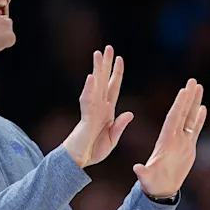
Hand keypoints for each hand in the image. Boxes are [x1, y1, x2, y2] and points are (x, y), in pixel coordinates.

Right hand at [62, 45, 133, 167]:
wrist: (79, 161)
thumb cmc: (93, 150)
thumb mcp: (112, 139)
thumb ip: (120, 126)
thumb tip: (130, 113)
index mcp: (107, 111)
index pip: (112, 87)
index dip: (116, 73)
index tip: (120, 59)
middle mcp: (99, 106)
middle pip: (102, 81)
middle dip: (105, 64)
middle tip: (107, 48)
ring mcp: (91, 110)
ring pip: (94, 86)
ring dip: (96, 70)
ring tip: (98, 54)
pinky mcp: (86, 118)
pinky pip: (88, 102)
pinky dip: (89, 90)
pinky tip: (91, 78)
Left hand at [133, 78, 205, 196]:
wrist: (159, 189)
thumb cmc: (151, 183)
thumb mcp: (146, 177)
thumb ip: (143, 172)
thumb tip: (137, 169)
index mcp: (165, 141)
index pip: (173, 119)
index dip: (179, 105)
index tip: (184, 90)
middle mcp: (173, 137)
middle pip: (182, 113)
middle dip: (188, 97)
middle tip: (193, 80)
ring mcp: (181, 141)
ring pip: (189, 117)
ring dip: (194, 102)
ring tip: (199, 87)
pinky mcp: (188, 147)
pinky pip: (194, 129)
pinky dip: (199, 119)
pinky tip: (203, 107)